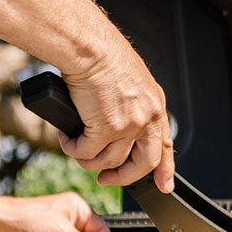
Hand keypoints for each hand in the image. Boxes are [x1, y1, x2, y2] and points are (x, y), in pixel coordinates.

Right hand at [59, 42, 174, 192]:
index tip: (164, 185)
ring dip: (89, 161)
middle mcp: (147, 117)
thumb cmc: (102, 54)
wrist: (89, 46)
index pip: (164, 145)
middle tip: (106, 179)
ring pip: (110, 161)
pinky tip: (67, 139)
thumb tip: (119, 124)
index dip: (165, 169)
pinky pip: (87, 152)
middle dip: (123, 177)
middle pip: (143, 163)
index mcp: (155, 105)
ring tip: (76, 150)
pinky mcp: (106, 128)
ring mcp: (129, 125)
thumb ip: (131, 104)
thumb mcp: (130, 80)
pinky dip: (73, 149)